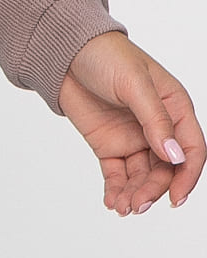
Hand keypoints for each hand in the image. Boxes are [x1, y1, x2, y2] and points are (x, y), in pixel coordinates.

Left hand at [58, 31, 202, 214]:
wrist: (65, 51)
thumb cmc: (106, 55)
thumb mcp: (134, 83)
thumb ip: (154, 119)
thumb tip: (174, 155)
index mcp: (174, 107)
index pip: (191, 148)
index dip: (187, 175)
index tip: (175, 198)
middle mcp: (157, 126)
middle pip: (166, 169)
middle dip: (154, 189)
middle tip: (138, 204)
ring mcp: (133, 137)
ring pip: (142, 176)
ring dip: (135, 193)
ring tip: (122, 206)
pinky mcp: (109, 145)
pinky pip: (118, 173)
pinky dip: (117, 189)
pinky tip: (112, 201)